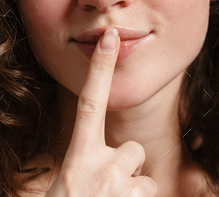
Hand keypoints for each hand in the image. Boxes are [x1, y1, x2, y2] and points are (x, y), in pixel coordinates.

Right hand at [45, 28, 157, 195]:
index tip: (111, 38)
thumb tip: (106, 163)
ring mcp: (120, 186)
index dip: (100, 70)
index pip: (90, 104)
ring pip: (144, 180)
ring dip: (132, 194)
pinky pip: (150, 196)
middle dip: (126, 169)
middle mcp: (100, 166)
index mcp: (78, 158)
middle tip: (105, 192)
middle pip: (133, 151)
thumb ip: (87, 168)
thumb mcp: (69, 186)